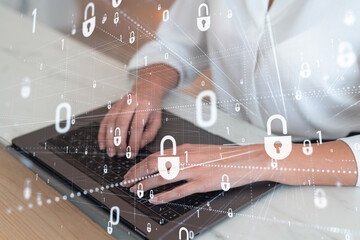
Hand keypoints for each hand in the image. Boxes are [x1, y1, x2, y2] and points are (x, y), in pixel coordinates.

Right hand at [98, 92, 161, 157]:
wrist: (146, 90)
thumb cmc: (152, 106)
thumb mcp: (157, 120)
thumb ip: (150, 134)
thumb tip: (138, 146)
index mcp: (144, 105)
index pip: (137, 126)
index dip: (134, 142)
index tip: (132, 153)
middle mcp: (131, 102)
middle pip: (121, 123)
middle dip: (119, 142)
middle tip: (120, 154)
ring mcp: (120, 103)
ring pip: (111, 122)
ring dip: (109, 140)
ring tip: (111, 152)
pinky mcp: (113, 107)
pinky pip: (105, 121)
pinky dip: (102, 134)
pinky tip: (103, 144)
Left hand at [122, 144, 271, 203]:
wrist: (246, 159)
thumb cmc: (224, 156)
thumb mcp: (200, 150)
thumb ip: (182, 155)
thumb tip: (165, 162)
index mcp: (184, 149)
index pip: (154, 156)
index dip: (139, 165)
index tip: (130, 171)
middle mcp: (186, 157)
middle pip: (153, 164)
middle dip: (136, 173)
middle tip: (126, 182)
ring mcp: (194, 170)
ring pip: (162, 176)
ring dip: (145, 184)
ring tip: (135, 190)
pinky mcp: (202, 183)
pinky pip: (179, 190)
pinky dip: (164, 196)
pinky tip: (155, 200)